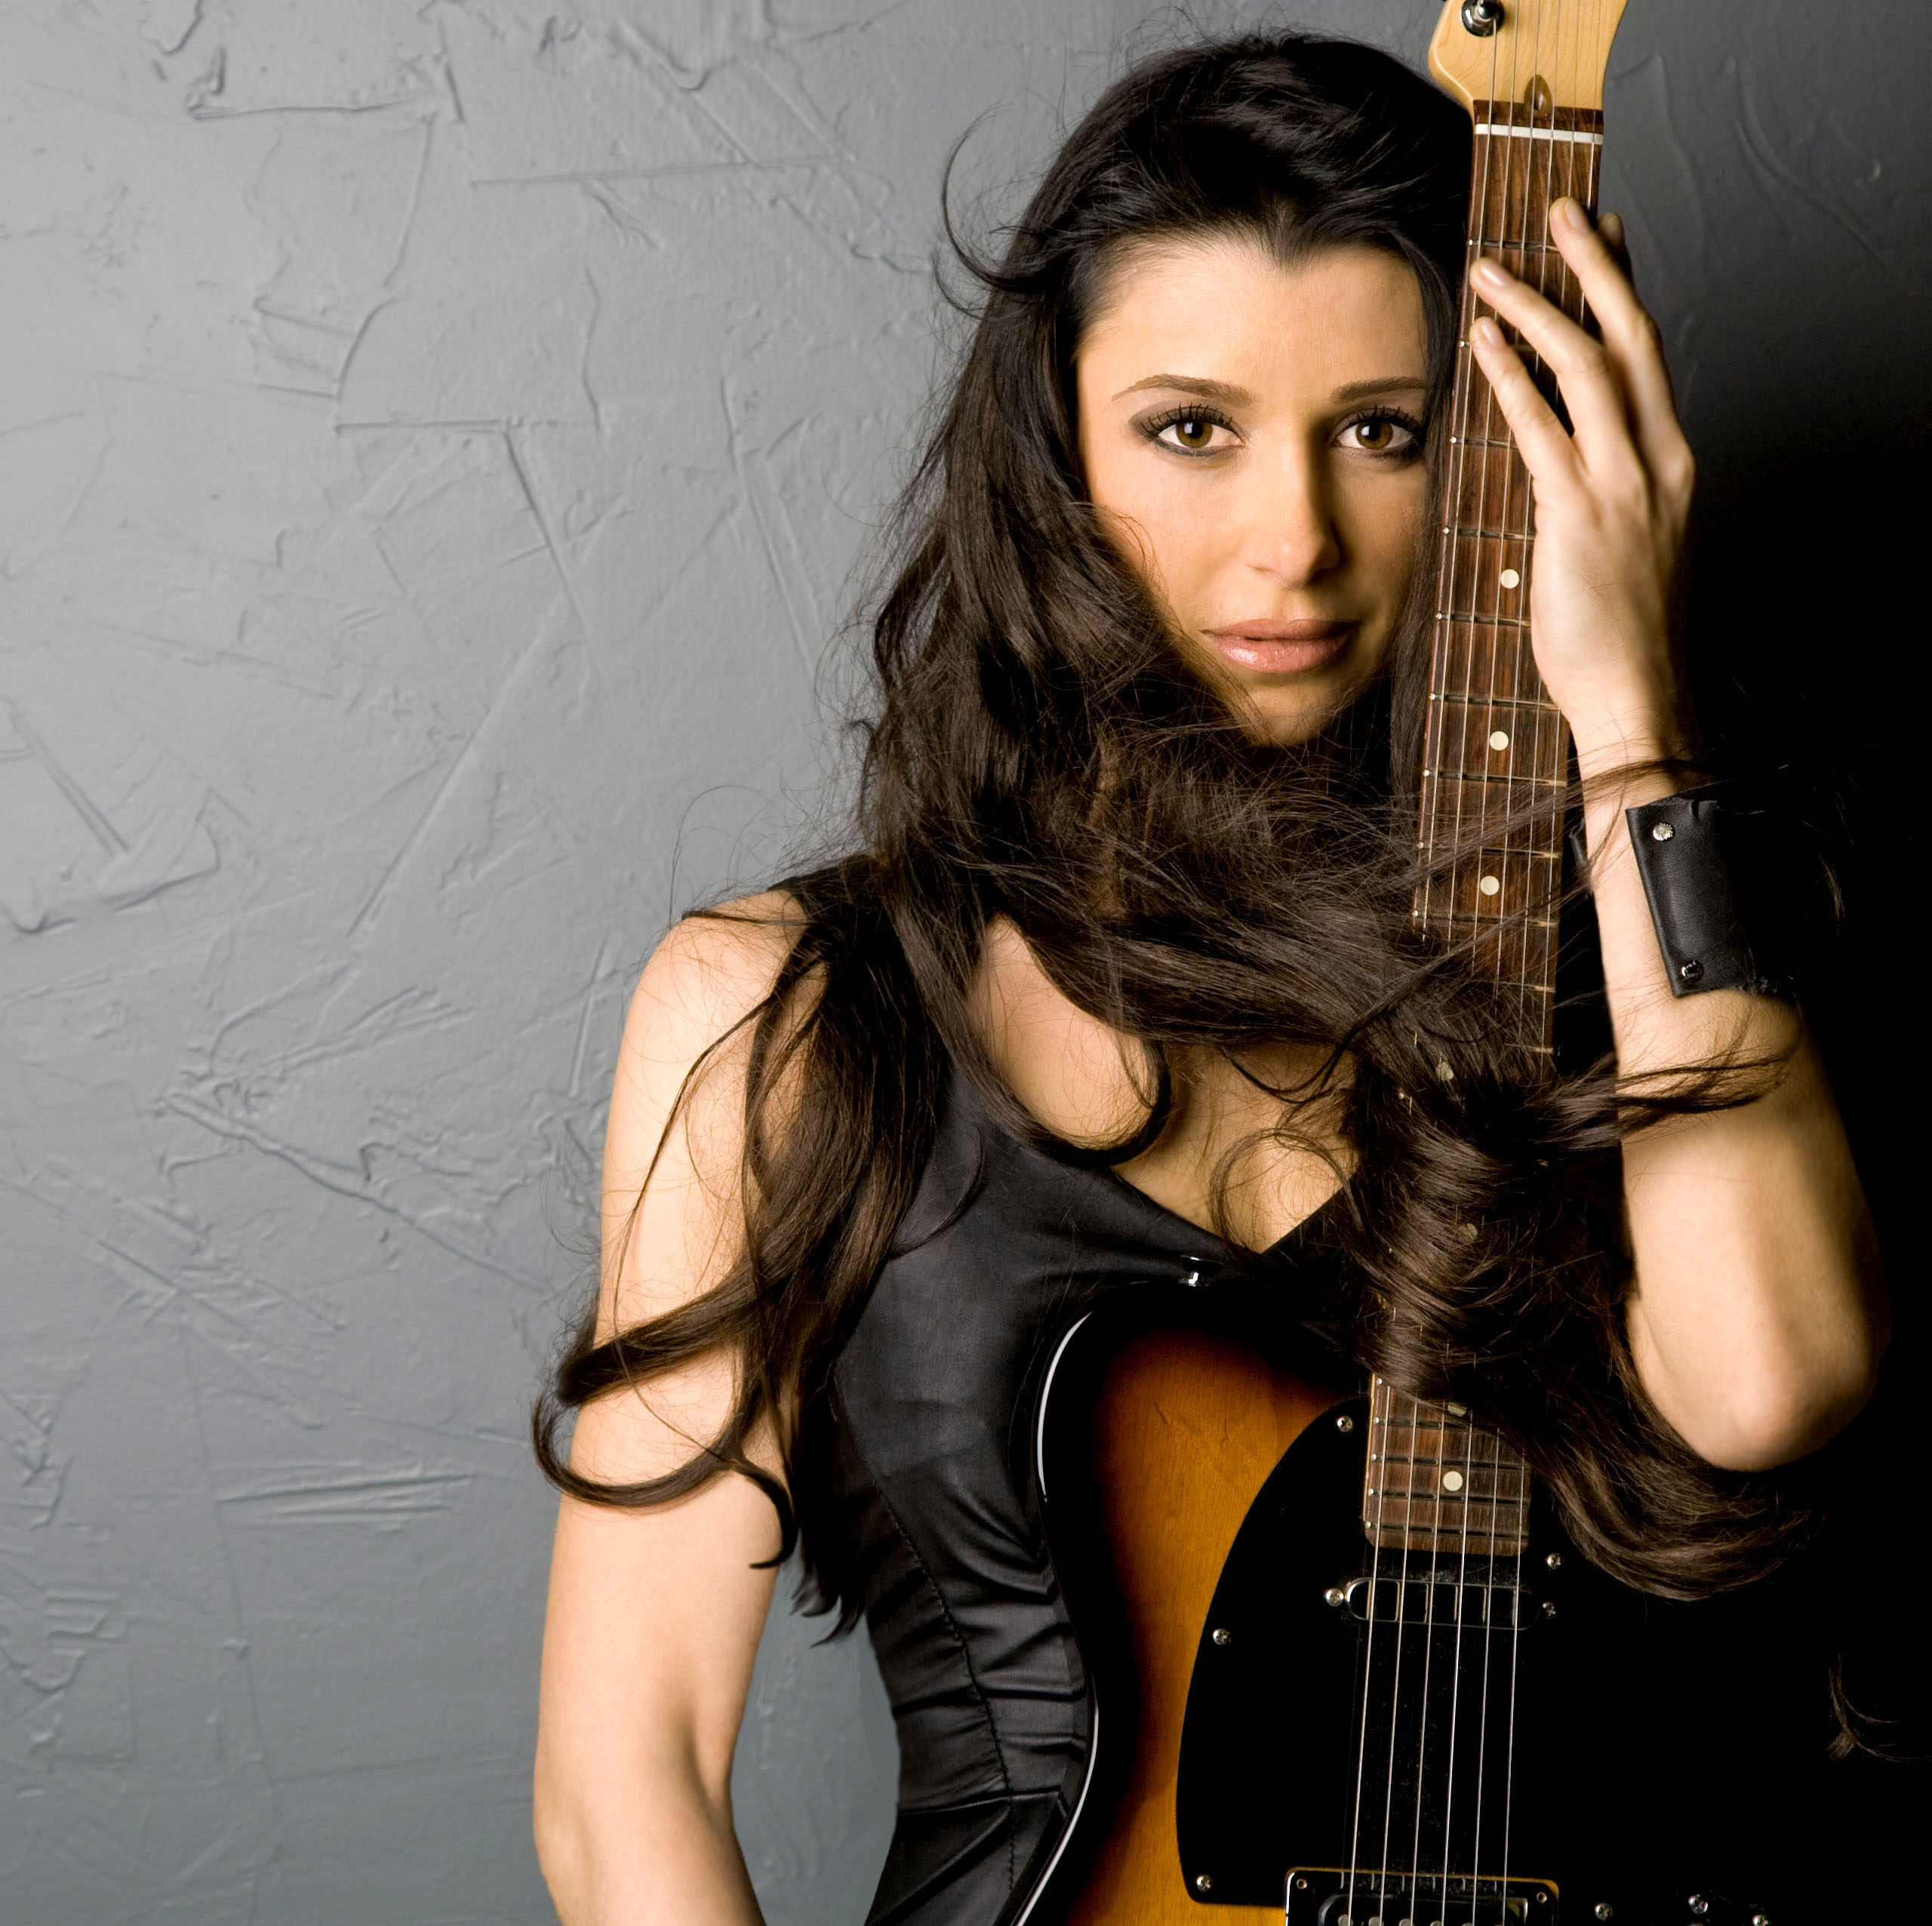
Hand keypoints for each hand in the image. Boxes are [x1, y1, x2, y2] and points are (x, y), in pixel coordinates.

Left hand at [1468, 200, 1695, 771]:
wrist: (1634, 695)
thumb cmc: (1619, 635)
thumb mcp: (1622, 547)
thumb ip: (1597, 493)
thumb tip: (1555, 460)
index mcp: (1670, 465)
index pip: (1649, 356)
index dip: (1623, 292)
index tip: (1603, 242)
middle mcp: (1657, 462)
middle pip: (1632, 336)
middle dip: (1594, 267)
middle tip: (1561, 213)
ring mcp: (1623, 485)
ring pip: (1588, 367)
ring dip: (1537, 308)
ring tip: (1492, 270)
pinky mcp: (1582, 515)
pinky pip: (1544, 429)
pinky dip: (1513, 379)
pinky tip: (1485, 344)